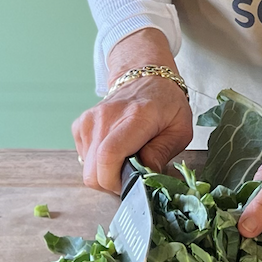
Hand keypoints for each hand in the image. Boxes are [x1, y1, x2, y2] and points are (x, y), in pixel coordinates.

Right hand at [71, 31, 192, 191]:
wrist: (147, 78)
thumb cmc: (167, 105)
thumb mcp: (180, 130)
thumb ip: (163, 153)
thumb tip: (145, 174)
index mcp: (136, 116)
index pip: (109, 155)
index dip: (114, 181)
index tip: (130, 184)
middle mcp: (107, 116)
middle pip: (92, 170)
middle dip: (111, 183)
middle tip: (131, 175)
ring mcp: (90, 119)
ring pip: (87, 168)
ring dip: (105, 172)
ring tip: (126, 158)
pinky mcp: (81, 124)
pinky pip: (83, 157)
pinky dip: (97, 162)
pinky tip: (115, 149)